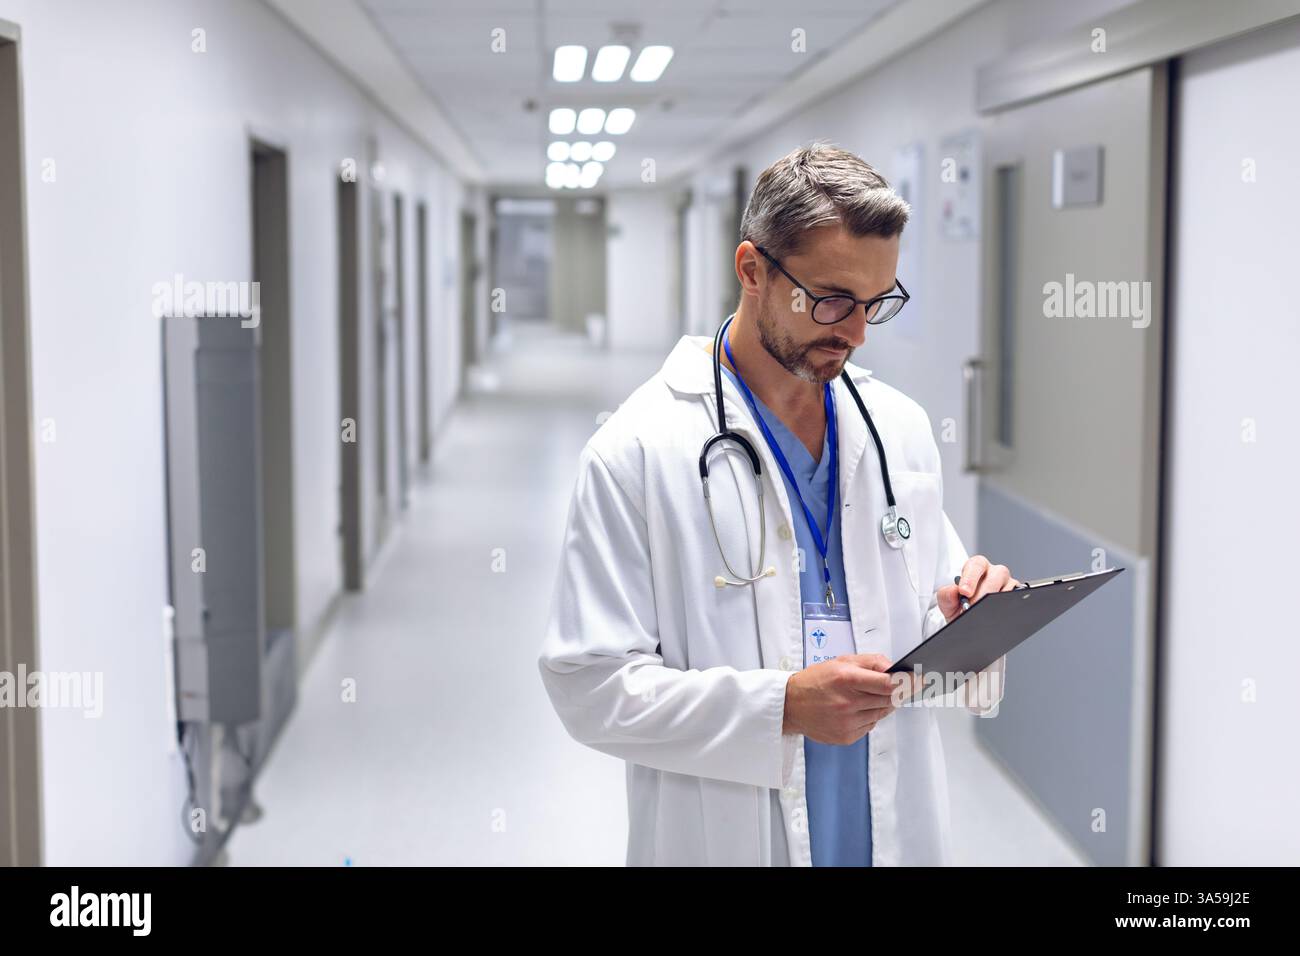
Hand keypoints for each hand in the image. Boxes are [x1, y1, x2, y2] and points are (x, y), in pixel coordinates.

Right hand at [782, 654, 898, 744]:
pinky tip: (855, 710)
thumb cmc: (816, 681)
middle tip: (892, 687)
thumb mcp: (842, 661)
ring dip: (882, 705)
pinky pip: (871, 726)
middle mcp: (848, 703)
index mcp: (847, 679)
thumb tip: (895, 668)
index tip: (919, 680)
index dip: (907, 682)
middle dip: (895, 692)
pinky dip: (869, 717)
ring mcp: (847, 722)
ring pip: (882, 714)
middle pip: (889, 700)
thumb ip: (871, 661)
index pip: (888, 684)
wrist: (791, 705)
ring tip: (865, 697)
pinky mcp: (847, 736)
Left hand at [937, 555, 1019, 622]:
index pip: (976, 565)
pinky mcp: (1017, 596)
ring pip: (1007, 588)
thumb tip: (953, 590)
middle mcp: (994, 573)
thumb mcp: (948, 604)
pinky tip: (997, 617)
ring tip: (982, 614)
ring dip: (995, 602)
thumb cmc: (960, 609)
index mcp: (976, 567)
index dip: (970, 577)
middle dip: (982, 593)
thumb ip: (946, 595)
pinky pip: (1016, 600)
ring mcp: (1008, 584)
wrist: (969, 624)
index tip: (964, 592)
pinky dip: (1007, 608)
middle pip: (995, 576)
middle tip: (972, 607)